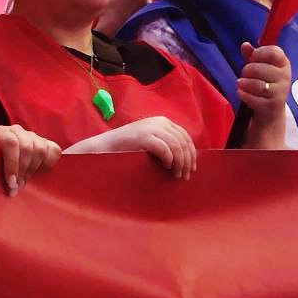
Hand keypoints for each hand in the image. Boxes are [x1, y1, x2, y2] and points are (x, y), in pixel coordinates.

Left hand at [0, 124, 61, 194]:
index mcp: (0, 133)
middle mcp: (16, 130)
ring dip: (33, 169)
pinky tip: (40, 171)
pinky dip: (49, 162)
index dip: (12, 164)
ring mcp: (32, 135)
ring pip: (40, 149)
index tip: (11, 183)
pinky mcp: (44, 141)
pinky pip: (54, 150)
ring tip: (25, 181)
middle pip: (27, 148)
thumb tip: (9, 186)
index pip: (11, 143)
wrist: (0, 160)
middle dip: (23, 171)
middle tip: (18, 186)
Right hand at [66, 116, 196, 178]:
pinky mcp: (143, 136)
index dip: (191, 153)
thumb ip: (165, 143)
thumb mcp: (150, 141)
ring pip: (176, 146)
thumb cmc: (128, 148)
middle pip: (183, 142)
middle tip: (185, 176)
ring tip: (177, 175)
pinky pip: (164, 149)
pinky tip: (166, 167)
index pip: (185, 136)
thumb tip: (185, 159)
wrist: (105, 147)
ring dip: (180, 163)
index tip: (191, 168)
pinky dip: (169, 159)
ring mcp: (151, 128)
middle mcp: (159, 122)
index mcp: (163, 121)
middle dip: (187, 161)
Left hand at [237, 42, 289, 121]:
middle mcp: (285, 77)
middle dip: (247, 70)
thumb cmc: (264, 83)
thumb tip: (245, 45)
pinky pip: (254, 98)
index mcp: (283, 64)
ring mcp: (280, 92)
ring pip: (258, 84)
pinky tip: (241, 93)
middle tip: (244, 74)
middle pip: (261, 68)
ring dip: (244, 83)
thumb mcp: (259, 67)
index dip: (258, 53)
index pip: (273, 52)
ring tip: (240, 83)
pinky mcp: (273, 106)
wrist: (270, 111)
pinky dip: (244, 95)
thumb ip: (252, 55)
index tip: (252, 58)